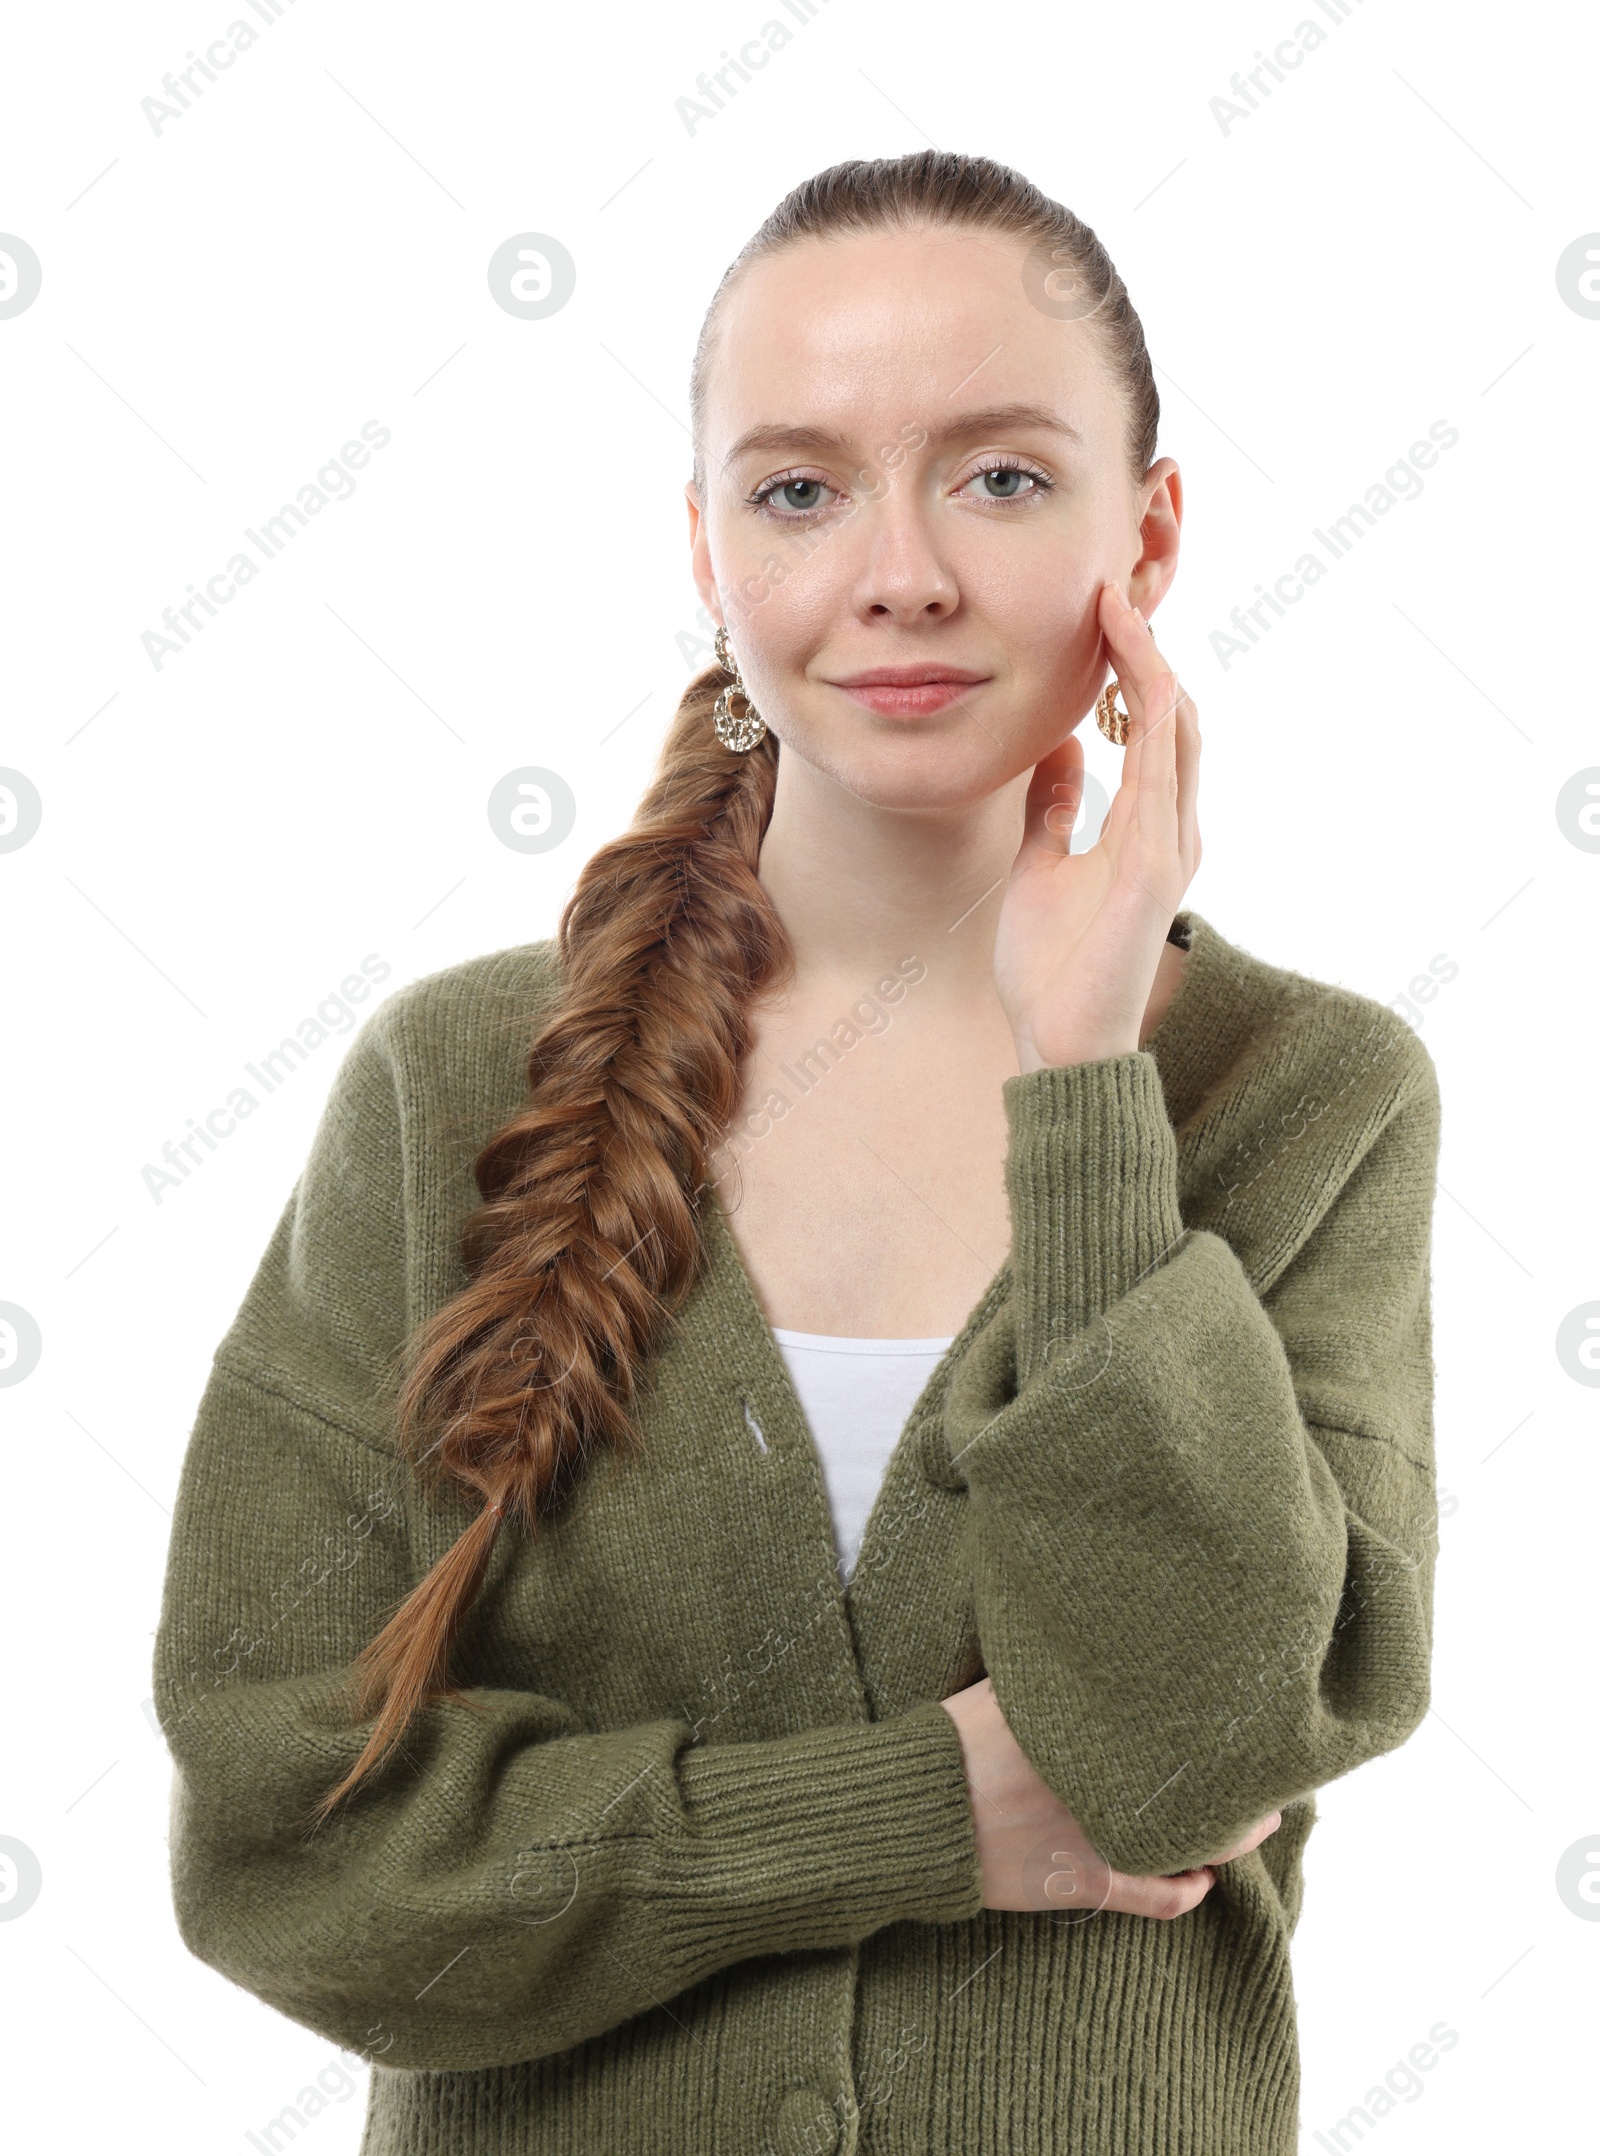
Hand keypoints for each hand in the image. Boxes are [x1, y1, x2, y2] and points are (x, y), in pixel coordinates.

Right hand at [939, 1677, 1279, 1917]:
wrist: (915, 1815)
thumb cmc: (950, 1745)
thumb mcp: (999, 1688)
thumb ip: (1049, 1672)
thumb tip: (1081, 1627)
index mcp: (1085, 1731)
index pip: (1169, 1721)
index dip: (1212, 1719)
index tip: (1234, 1709)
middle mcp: (1104, 1783)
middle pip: (1193, 1780)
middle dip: (1236, 1774)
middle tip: (1267, 1763)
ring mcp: (1099, 1837)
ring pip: (1188, 1841)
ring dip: (1229, 1834)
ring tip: (1257, 1823)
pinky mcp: (1085, 1884)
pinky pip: (1155, 1896)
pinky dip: (1187, 1891)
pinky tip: (1206, 1880)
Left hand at [993, 582, 1201, 1071]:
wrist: (1061, 1043)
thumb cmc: (1053, 968)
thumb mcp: (1041, 867)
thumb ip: (1055, 808)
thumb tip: (1059, 748)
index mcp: (1148, 829)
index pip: (1150, 726)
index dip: (1131, 665)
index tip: (1100, 610)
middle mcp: (1172, 829)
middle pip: (1171, 715)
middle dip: (1145, 648)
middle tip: (1114, 585)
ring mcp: (1171, 846)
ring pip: (1175, 730)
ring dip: (1148, 663)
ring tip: (1119, 604)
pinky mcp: (1155, 868)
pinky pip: (1161, 774)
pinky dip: (1150, 715)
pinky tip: (1133, 668)